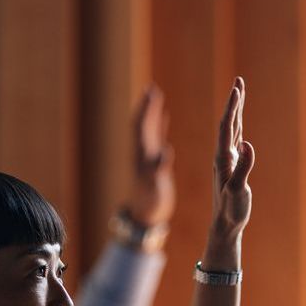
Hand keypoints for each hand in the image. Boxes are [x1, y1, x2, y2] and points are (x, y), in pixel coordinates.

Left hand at [127, 85, 175, 227]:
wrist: (146, 217)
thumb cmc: (150, 204)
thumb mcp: (155, 186)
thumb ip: (158, 169)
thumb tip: (165, 151)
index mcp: (141, 156)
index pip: (140, 127)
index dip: (145, 110)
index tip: (151, 93)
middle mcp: (142, 154)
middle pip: (142, 124)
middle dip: (146, 107)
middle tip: (152, 89)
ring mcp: (147, 157)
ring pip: (148, 129)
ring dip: (151, 112)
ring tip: (155, 94)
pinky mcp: (154, 162)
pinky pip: (156, 138)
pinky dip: (159, 125)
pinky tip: (163, 115)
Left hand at [211, 77, 254, 241]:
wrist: (224, 225)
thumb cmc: (231, 211)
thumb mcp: (237, 191)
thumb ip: (243, 168)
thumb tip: (248, 145)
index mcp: (223, 159)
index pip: (227, 128)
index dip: (232, 108)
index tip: (237, 89)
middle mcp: (223, 156)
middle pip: (228, 123)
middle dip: (234, 102)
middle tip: (239, 80)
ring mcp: (227, 160)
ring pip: (231, 129)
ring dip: (236, 111)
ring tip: (240, 93)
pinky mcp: (232, 166)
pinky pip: (235, 139)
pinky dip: (238, 126)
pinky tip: (239, 121)